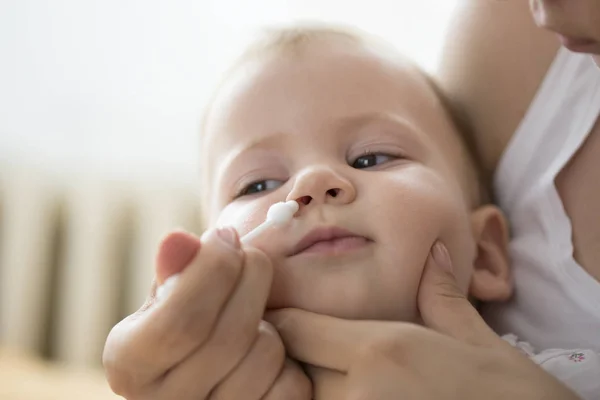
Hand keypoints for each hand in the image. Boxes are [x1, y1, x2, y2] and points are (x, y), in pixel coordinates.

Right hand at [103, 229, 310, 399]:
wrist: (200, 382)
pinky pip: (291, 384)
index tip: (226, 236)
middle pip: (229, 335)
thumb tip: (178, 240)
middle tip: (252, 258)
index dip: (213, 270)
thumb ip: (174, 271)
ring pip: (264, 355)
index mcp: (129, 366)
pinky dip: (288, 358)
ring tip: (251, 316)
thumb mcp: (166, 300)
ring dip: (268, 322)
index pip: (180, 321)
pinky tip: (265, 349)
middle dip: (251, 279)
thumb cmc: (183, 328)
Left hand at [265, 242, 578, 399]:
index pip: (295, 328)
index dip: (281, 320)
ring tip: (335, 375)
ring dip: (309, 388)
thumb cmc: (512, 395)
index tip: (280, 313)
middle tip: (311, 344)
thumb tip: (434, 254)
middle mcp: (357, 393)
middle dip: (296, 354)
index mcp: (382, 350)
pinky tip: (355, 394)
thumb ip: (440, 296)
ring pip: (304, 398)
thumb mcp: (476, 340)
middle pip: (293, 365)